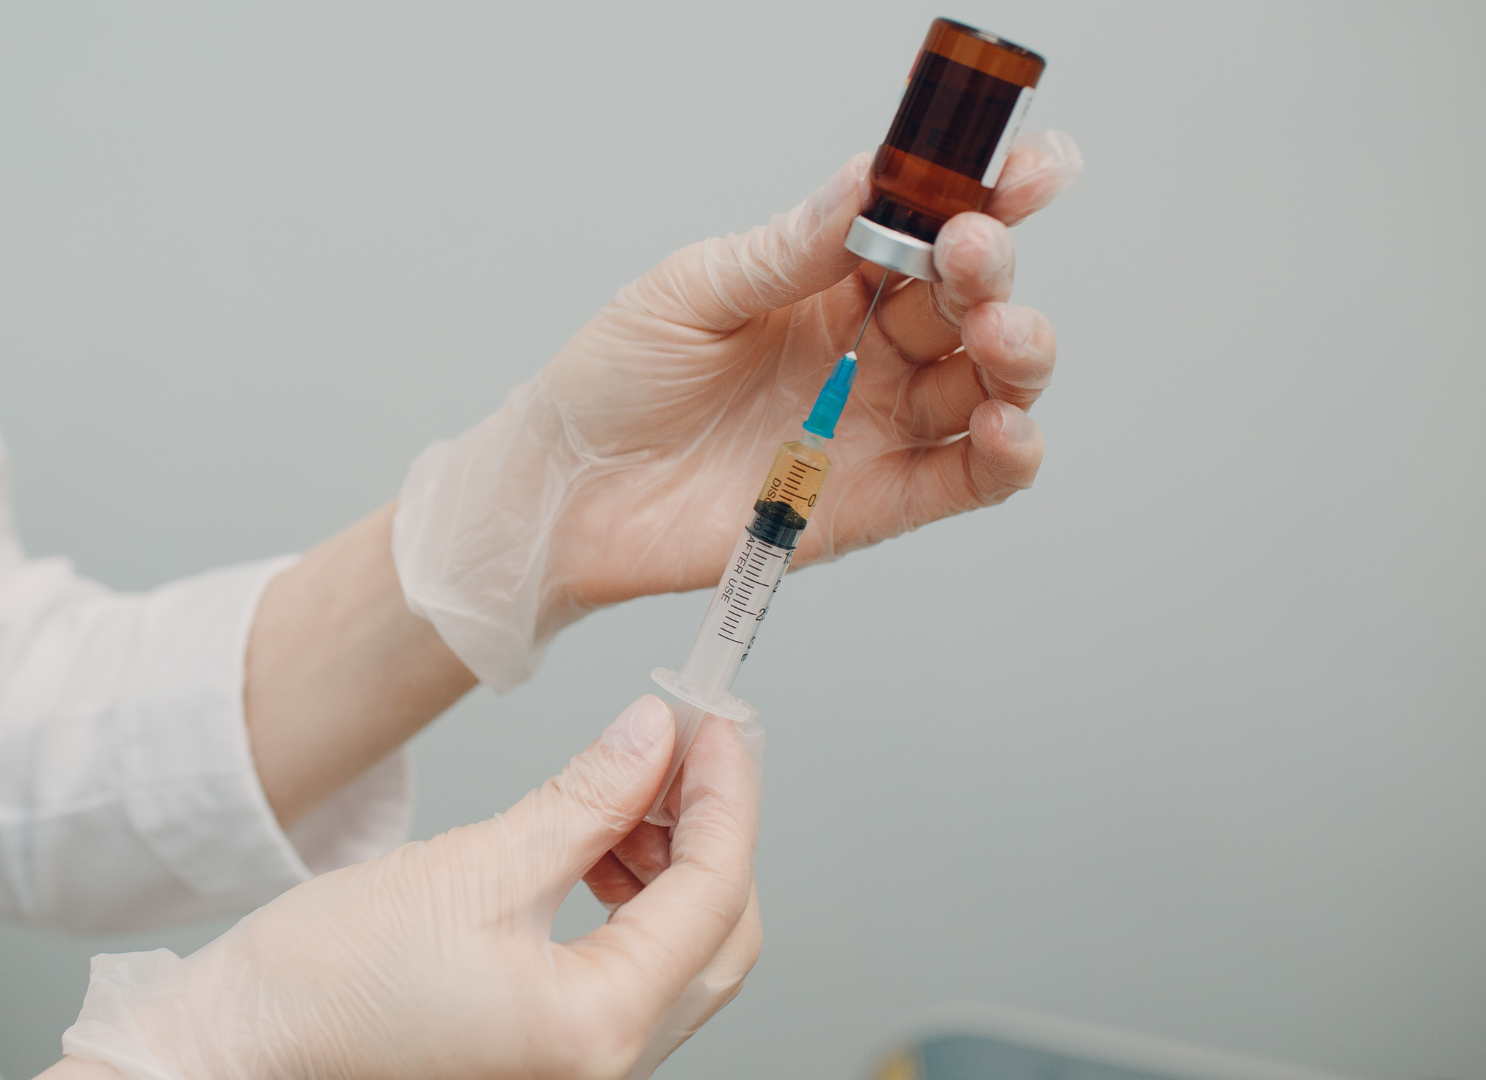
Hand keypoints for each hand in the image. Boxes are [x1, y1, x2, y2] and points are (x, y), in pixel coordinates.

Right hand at [52, 696, 760, 1079]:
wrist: (245, 1047)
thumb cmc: (324, 985)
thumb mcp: (472, 865)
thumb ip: (584, 800)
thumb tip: (655, 738)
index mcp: (595, 1031)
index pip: (714, 895)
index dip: (727, 795)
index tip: (716, 722)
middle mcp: (604, 1068)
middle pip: (719, 937)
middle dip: (709, 831)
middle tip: (682, 746)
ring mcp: (580, 1068)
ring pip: (681, 956)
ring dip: (670, 864)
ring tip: (625, 791)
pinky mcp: (551, 1052)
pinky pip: (632, 975)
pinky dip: (633, 903)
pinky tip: (593, 848)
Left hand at [546, 131, 1083, 608]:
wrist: (564, 490)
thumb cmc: (615, 381)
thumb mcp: (693, 291)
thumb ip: (788, 250)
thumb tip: (868, 182)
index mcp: (828, 285)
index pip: (927, 232)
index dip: (985, 199)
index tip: (1028, 169)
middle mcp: (866, 351)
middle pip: (968, 304)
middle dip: (990, 272)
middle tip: (972, 253)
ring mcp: (874, 426)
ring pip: (988, 385)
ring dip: (1017, 353)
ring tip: (997, 333)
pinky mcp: (870, 503)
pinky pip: (965, 479)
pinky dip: (1006, 453)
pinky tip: (1004, 424)